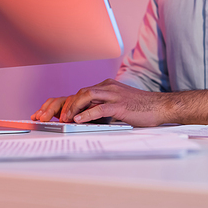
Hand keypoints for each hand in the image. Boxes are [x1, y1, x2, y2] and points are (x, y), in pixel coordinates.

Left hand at [31, 79, 170, 126]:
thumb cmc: (139, 108)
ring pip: (86, 95)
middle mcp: (107, 87)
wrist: (160, 106)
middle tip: (47, 117)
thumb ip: (100, 107)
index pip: (78, 92)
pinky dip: (87, 114)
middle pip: (78, 92)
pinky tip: (78, 120)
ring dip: (72, 108)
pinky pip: (100, 107)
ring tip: (62, 120)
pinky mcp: (121, 104)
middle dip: (61, 105)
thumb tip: (81, 118)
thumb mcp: (116, 105)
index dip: (61, 103)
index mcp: (105, 87)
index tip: (46, 114)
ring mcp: (114, 94)